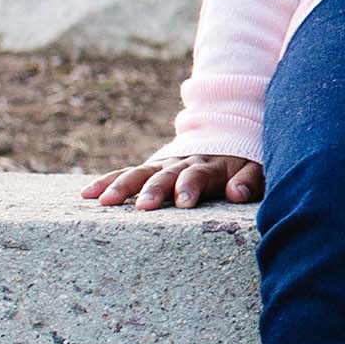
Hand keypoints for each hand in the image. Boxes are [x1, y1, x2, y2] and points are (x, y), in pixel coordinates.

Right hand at [82, 154, 264, 210]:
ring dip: (124, 187)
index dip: (191, 187)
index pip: (199, 175)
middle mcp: (184, 163)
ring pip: (141, 173)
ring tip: (105, 202)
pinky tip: (88, 194)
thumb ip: (249, 180)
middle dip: (154, 190)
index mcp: (212, 165)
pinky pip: (126, 173)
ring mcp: (165, 165)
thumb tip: (236, 193)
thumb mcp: (257, 169)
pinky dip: (108, 181)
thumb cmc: (245, 163)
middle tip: (144, 207)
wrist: (229, 136)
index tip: (183, 203)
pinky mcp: (151, 169)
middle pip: (166, 175)